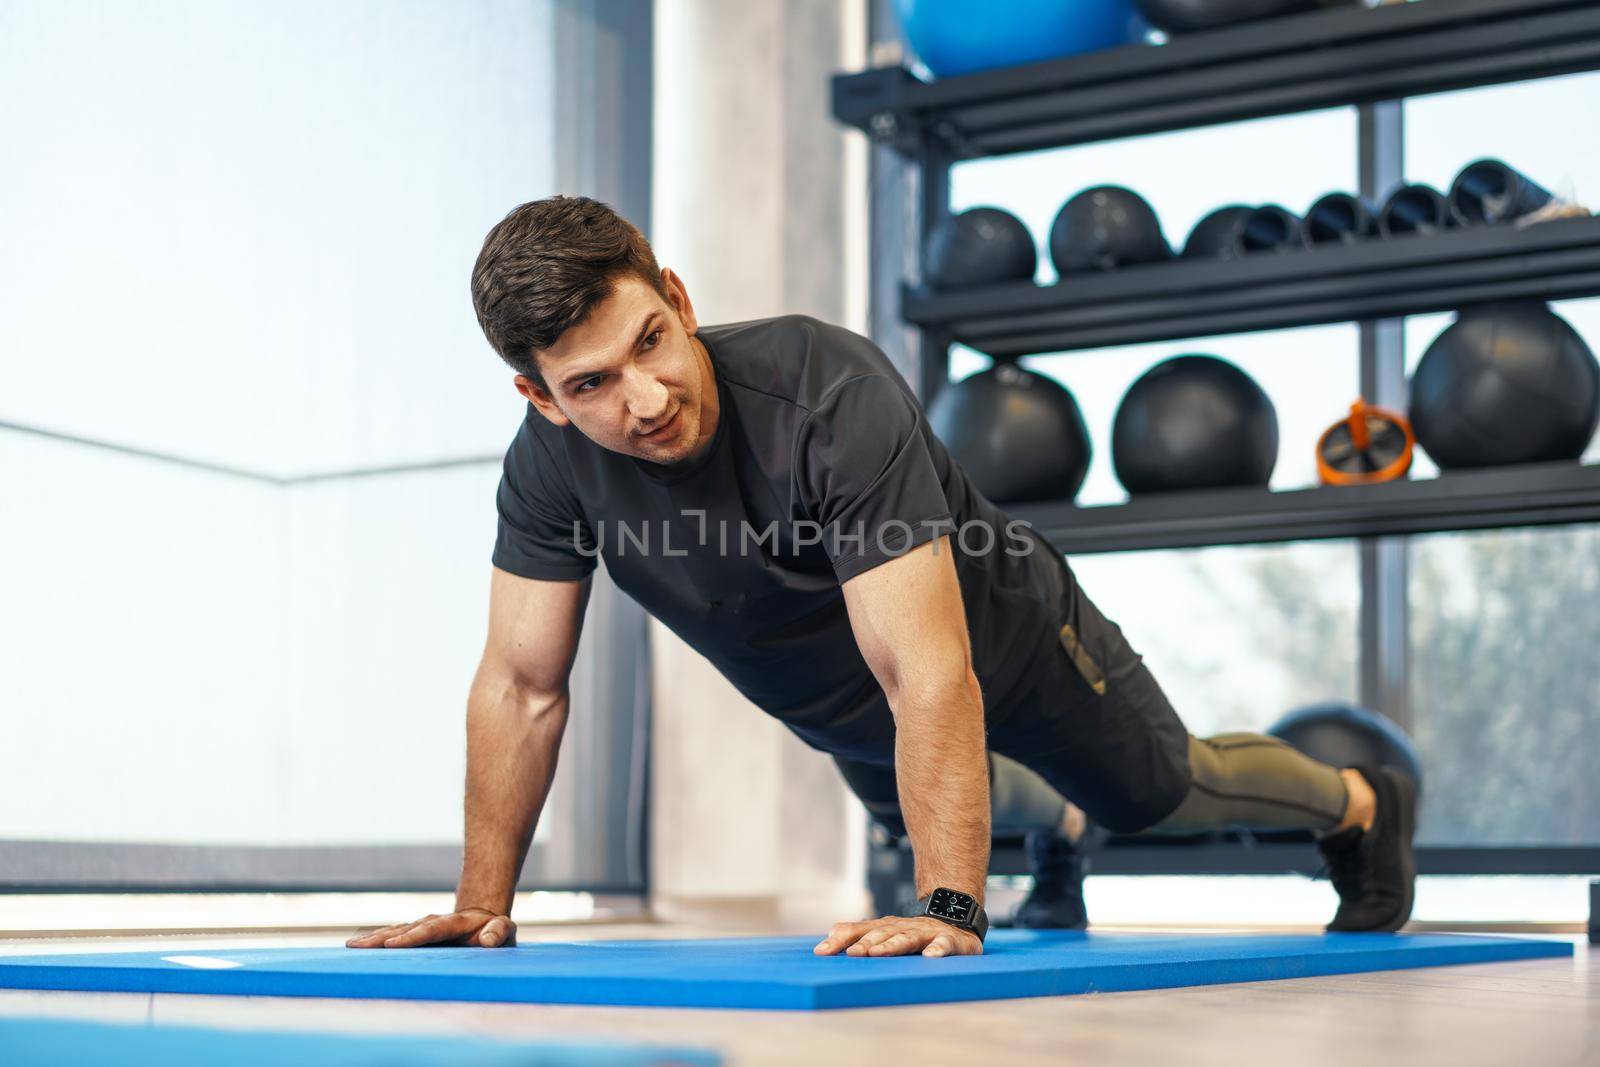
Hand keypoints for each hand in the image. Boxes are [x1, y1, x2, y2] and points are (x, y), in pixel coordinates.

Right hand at [345, 907, 515, 948]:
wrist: (484, 922)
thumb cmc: (495, 931)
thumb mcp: (504, 930)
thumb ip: (499, 932)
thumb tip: (488, 940)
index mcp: (453, 923)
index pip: (430, 930)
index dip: (412, 937)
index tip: (392, 945)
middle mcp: (432, 923)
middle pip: (404, 930)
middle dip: (381, 938)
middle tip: (357, 945)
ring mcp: (420, 928)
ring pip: (394, 932)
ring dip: (373, 939)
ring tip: (351, 945)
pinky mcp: (414, 936)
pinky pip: (392, 937)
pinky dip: (375, 941)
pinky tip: (355, 947)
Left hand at [813, 915, 982, 958]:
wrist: (955, 922)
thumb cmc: (914, 934)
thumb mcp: (885, 933)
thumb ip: (858, 934)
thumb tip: (826, 938)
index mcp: (885, 927)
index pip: (858, 931)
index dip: (840, 940)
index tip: (821, 951)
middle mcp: (902, 927)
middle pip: (881, 934)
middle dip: (865, 943)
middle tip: (851, 954)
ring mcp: (925, 932)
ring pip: (907, 938)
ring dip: (892, 945)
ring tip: (878, 952)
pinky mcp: (948, 940)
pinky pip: (943, 944)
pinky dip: (937, 950)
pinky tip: (930, 957)